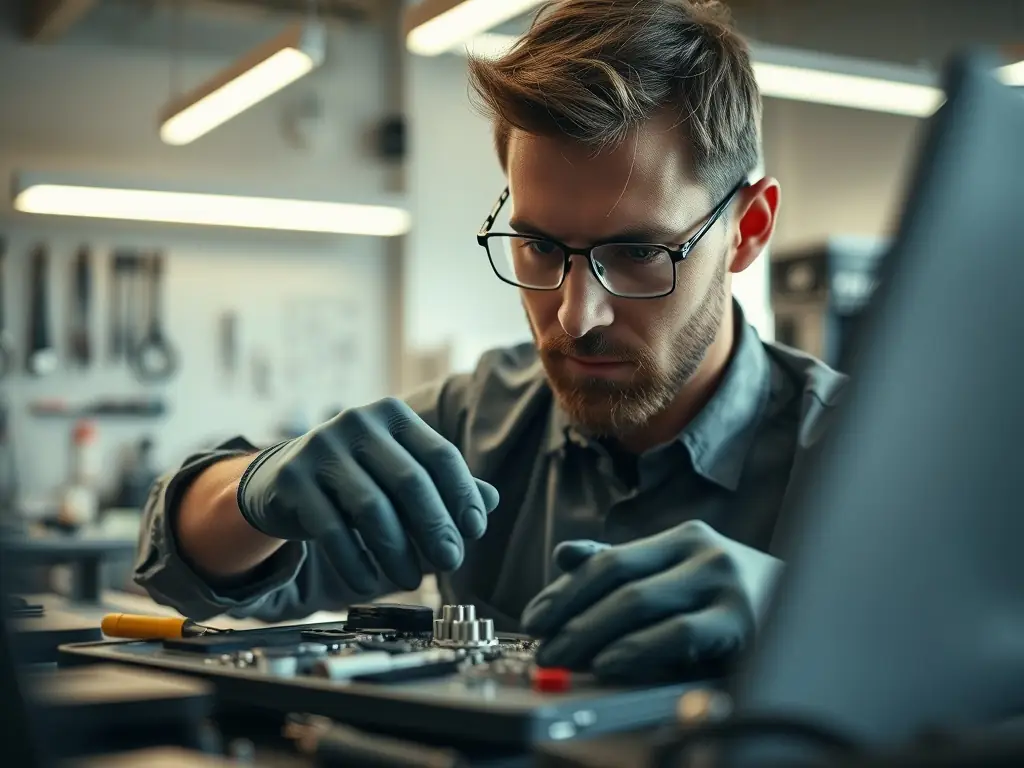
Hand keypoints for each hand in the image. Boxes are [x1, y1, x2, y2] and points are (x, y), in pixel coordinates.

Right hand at [236, 398, 499, 594]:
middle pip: (409, 481)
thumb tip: (492, 501)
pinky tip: (368, 583)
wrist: (279, 479)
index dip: (462, 495)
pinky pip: (331, 530)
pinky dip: (355, 562)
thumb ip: (443, 483)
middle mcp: (358, 423)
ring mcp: (321, 448)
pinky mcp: (293, 479)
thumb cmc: (356, 477)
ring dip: (397, 551)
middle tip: (452, 562)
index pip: (439, 455)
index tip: (476, 531)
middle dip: (435, 527)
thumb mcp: (400, 472)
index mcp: (393, 415)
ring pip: (372, 508)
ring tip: (412, 580)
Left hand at [520, 521, 782, 682]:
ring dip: (591, 632)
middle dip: (570, 613)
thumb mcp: (684, 579)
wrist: (820, 618)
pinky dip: (637, 648)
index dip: (565, 589)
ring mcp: (723, 582)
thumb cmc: (740, 604)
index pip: (608, 559)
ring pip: (638, 603)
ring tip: (564, 656)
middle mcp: (701, 551)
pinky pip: (676, 634)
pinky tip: (610, 662)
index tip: (534, 618)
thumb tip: (564, 556)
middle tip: (542, 644)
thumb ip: (629, 568)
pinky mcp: (741, 620)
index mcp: (683, 539)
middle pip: (616, 578)